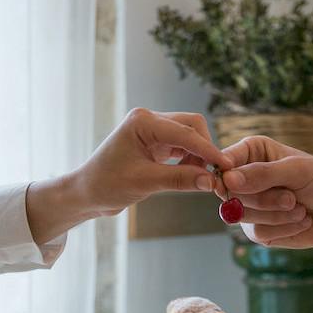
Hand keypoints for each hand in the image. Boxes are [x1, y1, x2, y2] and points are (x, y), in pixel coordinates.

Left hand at [26, 108, 231, 243]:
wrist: (87, 192)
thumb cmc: (107, 184)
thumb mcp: (145, 183)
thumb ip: (179, 179)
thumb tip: (210, 181)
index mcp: (143, 122)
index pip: (185, 132)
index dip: (208, 150)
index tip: (226, 166)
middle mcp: (149, 120)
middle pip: (192, 127)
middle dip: (205, 150)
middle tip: (215, 176)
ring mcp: (152, 129)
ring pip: (190, 136)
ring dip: (199, 157)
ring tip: (201, 180)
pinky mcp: (155, 142)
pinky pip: (182, 146)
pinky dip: (190, 160)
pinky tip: (191, 176)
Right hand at [219, 136, 312, 252]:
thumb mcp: (298, 170)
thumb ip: (263, 174)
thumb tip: (228, 180)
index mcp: (253, 153)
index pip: (224, 160)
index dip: (225, 172)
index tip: (233, 181)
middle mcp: (246, 179)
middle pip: (230, 193)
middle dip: (264, 199)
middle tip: (292, 198)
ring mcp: (250, 206)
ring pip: (242, 215)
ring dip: (276, 215)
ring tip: (300, 208)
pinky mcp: (259, 230)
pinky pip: (257, 233)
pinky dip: (283, 229)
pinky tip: (300, 221)